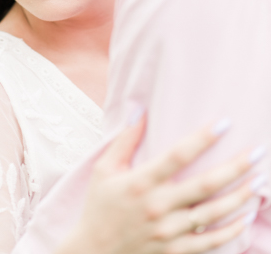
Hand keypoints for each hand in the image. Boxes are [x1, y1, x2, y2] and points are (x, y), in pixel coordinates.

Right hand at [65, 115, 261, 253]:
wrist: (94, 250)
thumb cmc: (99, 206)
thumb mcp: (103, 169)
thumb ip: (124, 140)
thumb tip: (139, 110)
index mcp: (139, 182)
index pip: (177, 155)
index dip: (202, 138)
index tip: (224, 124)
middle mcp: (157, 206)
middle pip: (205, 184)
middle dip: (235, 167)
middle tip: (257, 152)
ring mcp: (168, 231)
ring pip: (213, 212)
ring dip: (240, 196)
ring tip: (259, 180)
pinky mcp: (175, 250)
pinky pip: (211, 241)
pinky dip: (231, 230)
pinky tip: (245, 215)